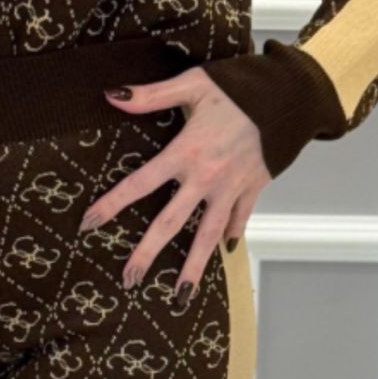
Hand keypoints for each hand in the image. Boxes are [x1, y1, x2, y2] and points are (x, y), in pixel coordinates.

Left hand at [77, 66, 271, 295]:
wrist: (289, 96)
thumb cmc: (239, 87)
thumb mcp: (192, 84)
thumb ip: (150, 96)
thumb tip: (110, 96)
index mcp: (186, 152)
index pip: (139, 184)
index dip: (111, 204)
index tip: (88, 225)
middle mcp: (206, 177)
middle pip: (170, 223)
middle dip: (147, 254)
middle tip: (128, 281)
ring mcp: (231, 188)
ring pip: (207, 235)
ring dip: (194, 266)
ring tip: (181, 294)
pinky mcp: (253, 188)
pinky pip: (239, 218)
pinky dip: (231, 235)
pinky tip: (224, 250)